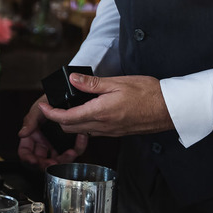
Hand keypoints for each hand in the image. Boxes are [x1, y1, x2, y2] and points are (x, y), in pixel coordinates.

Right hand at [17, 95, 88, 168]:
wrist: (70, 94)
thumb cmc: (50, 99)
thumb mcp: (38, 108)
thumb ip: (29, 120)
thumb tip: (22, 133)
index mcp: (32, 135)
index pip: (25, 151)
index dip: (28, 159)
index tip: (34, 161)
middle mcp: (44, 141)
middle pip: (42, 160)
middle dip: (46, 163)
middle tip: (52, 162)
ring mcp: (57, 143)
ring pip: (58, 160)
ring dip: (64, 159)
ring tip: (70, 153)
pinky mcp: (71, 142)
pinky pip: (75, 150)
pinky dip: (79, 147)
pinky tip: (81, 139)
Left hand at [40, 72, 173, 137]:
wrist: (170, 109)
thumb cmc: (148, 93)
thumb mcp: (117, 82)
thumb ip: (92, 83)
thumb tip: (72, 80)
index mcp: (100, 113)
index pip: (66, 118)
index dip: (50, 113)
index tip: (42, 106)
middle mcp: (103, 126)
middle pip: (70, 128)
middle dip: (57, 118)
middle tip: (52, 105)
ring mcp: (110, 131)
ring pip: (82, 130)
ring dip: (70, 122)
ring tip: (67, 106)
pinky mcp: (117, 132)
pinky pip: (94, 131)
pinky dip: (84, 123)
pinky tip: (87, 111)